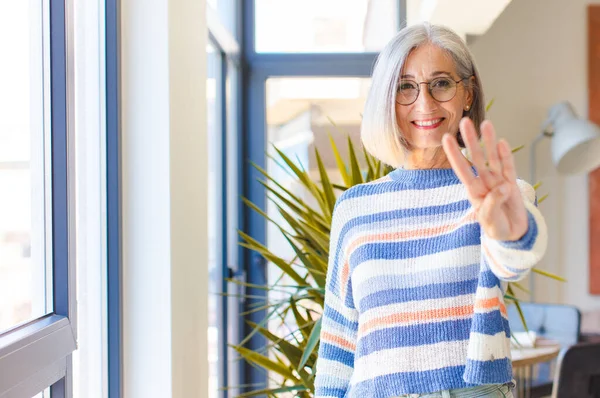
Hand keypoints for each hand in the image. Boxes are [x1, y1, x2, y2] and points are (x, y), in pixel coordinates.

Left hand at [441, 117, 527, 240]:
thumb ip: (492, 205)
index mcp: (473, 191)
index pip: (462, 169)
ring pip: (493, 158)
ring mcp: (499, 181)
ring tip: (486, 123)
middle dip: (471, 140)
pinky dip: (506, 155)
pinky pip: (509, 167)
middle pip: (476, 158)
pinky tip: (501, 142)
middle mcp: (484, 182)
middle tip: (465, 122)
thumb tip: (502, 188)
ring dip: (489, 141)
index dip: (454, 154)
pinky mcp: (513, 183)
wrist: (513, 235)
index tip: (446, 138)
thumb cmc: (497, 228)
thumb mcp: (490, 222)